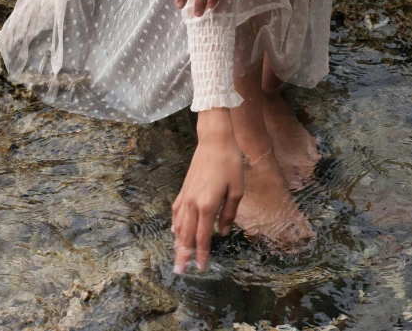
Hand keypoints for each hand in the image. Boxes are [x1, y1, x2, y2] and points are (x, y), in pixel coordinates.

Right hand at [171, 108, 243, 273]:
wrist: (214, 141)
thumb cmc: (229, 164)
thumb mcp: (236, 189)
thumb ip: (229, 213)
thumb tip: (222, 232)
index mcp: (207, 205)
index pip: (202, 236)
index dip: (201, 253)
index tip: (201, 267)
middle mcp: (193, 203)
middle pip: (186, 235)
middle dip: (183, 254)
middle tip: (178, 271)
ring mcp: (186, 196)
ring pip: (179, 225)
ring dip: (177, 242)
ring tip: (176, 255)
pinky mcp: (184, 189)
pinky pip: (176, 211)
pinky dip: (175, 224)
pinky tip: (174, 230)